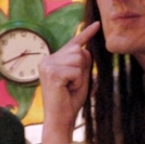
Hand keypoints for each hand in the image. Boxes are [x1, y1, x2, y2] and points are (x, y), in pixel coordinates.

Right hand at [39, 21, 99, 143]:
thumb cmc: (69, 101)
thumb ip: (83, 63)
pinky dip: (77, 81)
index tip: (97, 24)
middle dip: (82, 69)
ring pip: (78, 59)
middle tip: (72, 85)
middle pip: (78, 50)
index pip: (73, 44)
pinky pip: (76, 70)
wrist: (60, 119)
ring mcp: (47, 65)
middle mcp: (47, 59)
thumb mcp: (80, 78)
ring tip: (69, 87)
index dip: (86, 33)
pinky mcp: (51, 73)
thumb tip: (85, 49)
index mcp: (53, 60)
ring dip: (80, 76)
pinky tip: (67, 89)